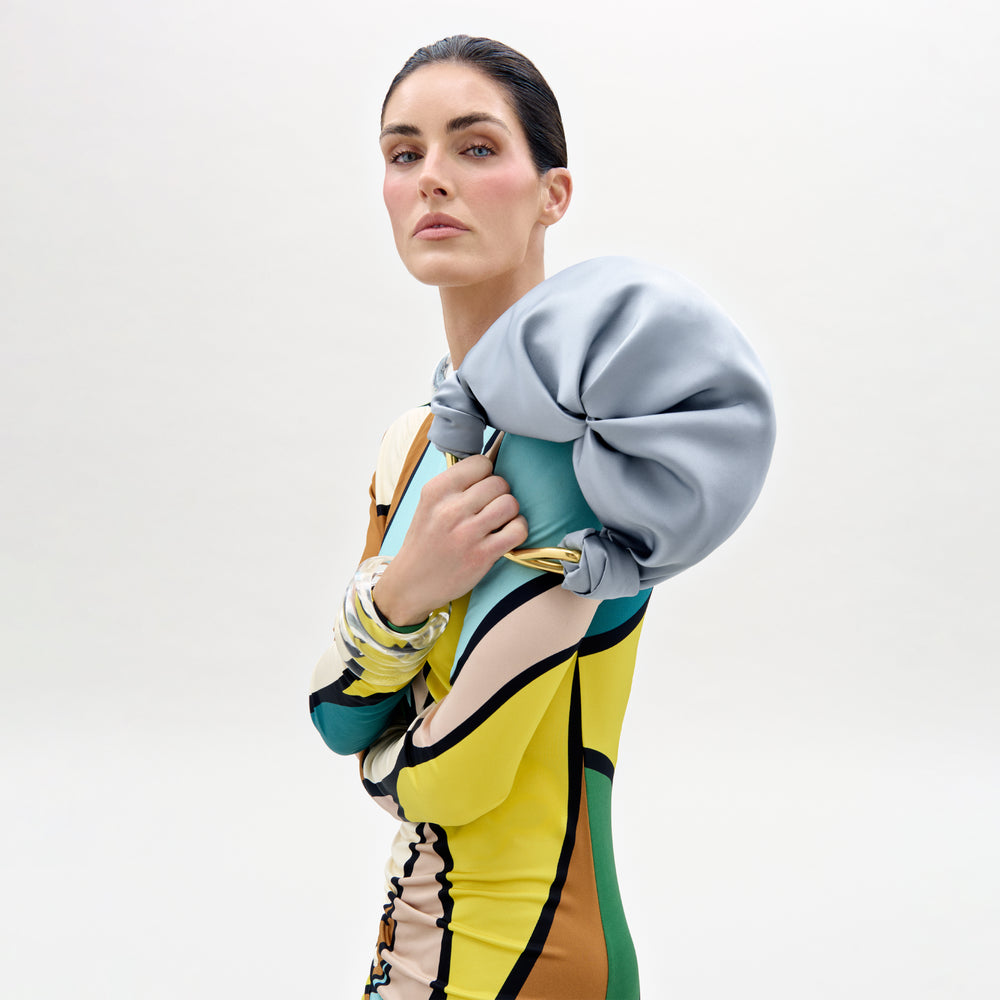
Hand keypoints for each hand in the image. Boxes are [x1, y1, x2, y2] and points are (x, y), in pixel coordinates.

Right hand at [373, 454, 528, 625]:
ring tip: (498, 521)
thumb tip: (491, 464)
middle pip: (499, 482)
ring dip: (510, 512)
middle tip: (489, 508)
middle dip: (499, 494)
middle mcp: (450, 509)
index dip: (486, 475)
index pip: (480, 463)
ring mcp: (467, 533)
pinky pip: (518, 529)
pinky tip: (506, 535)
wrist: (411, 582)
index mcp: (435, 491)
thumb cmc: (425, 540)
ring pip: (510, 503)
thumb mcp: (428, 504)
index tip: (479, 489)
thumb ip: (455, 485)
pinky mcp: (482, 555)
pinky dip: (518, 530)